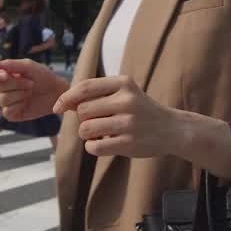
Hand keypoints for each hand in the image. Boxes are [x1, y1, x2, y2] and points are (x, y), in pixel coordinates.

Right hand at [0, 59, 69, 121]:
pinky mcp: (13, 114)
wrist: (57, 92)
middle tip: (31, 83)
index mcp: (5, 75)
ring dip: (19, 94)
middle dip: (16, 84)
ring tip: (31, 91)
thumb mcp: (28, 66)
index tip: (5, 75)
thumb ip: (10, 64)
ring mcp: (8, 102)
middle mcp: (4, 88)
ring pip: (2, 99)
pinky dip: (18, 106)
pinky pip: (7, 112)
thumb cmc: (43, 77)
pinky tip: (26, 103)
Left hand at [53, 75, 185, 157]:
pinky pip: (93, 147)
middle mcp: (126, 101)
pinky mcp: (128, 143)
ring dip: (87, 134)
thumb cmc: (141, 110)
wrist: (172, 129)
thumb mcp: (125, 93)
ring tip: (101, 134)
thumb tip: (63, 102)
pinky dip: (93, 147)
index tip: (58, 107)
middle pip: (82, 110)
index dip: (66, 97)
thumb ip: (97, 94)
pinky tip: (104, 144)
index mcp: (124, 83)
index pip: (85, 87)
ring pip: (85, 129)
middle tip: (97, 122)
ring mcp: (128, 123)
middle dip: (82, 119)